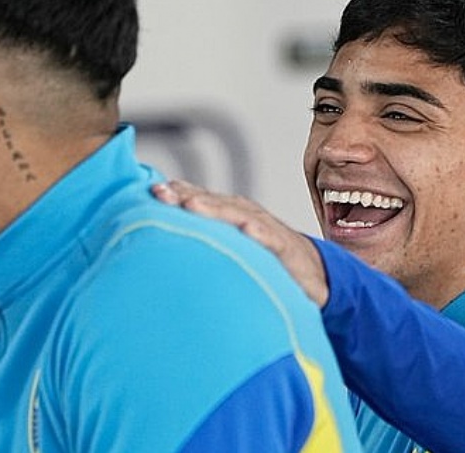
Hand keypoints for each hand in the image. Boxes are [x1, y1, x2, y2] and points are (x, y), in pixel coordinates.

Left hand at [152, 180, 329, 306]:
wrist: (314, 272)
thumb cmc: (266, 255)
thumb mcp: (234, 246)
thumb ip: (207, 239)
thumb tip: (166, 241)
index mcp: (229, 214)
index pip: (199, 199)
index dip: (176, 194)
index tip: (150, 192)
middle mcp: (245, 216)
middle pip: (212, 202)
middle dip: (186, 196)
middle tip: (161, 194)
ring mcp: (265, 230)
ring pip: (238, 215)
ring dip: (214, 209)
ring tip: (191, 206)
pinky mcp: (285, 248)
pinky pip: (271, 240)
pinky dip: (259, 234)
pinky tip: (246, 232)